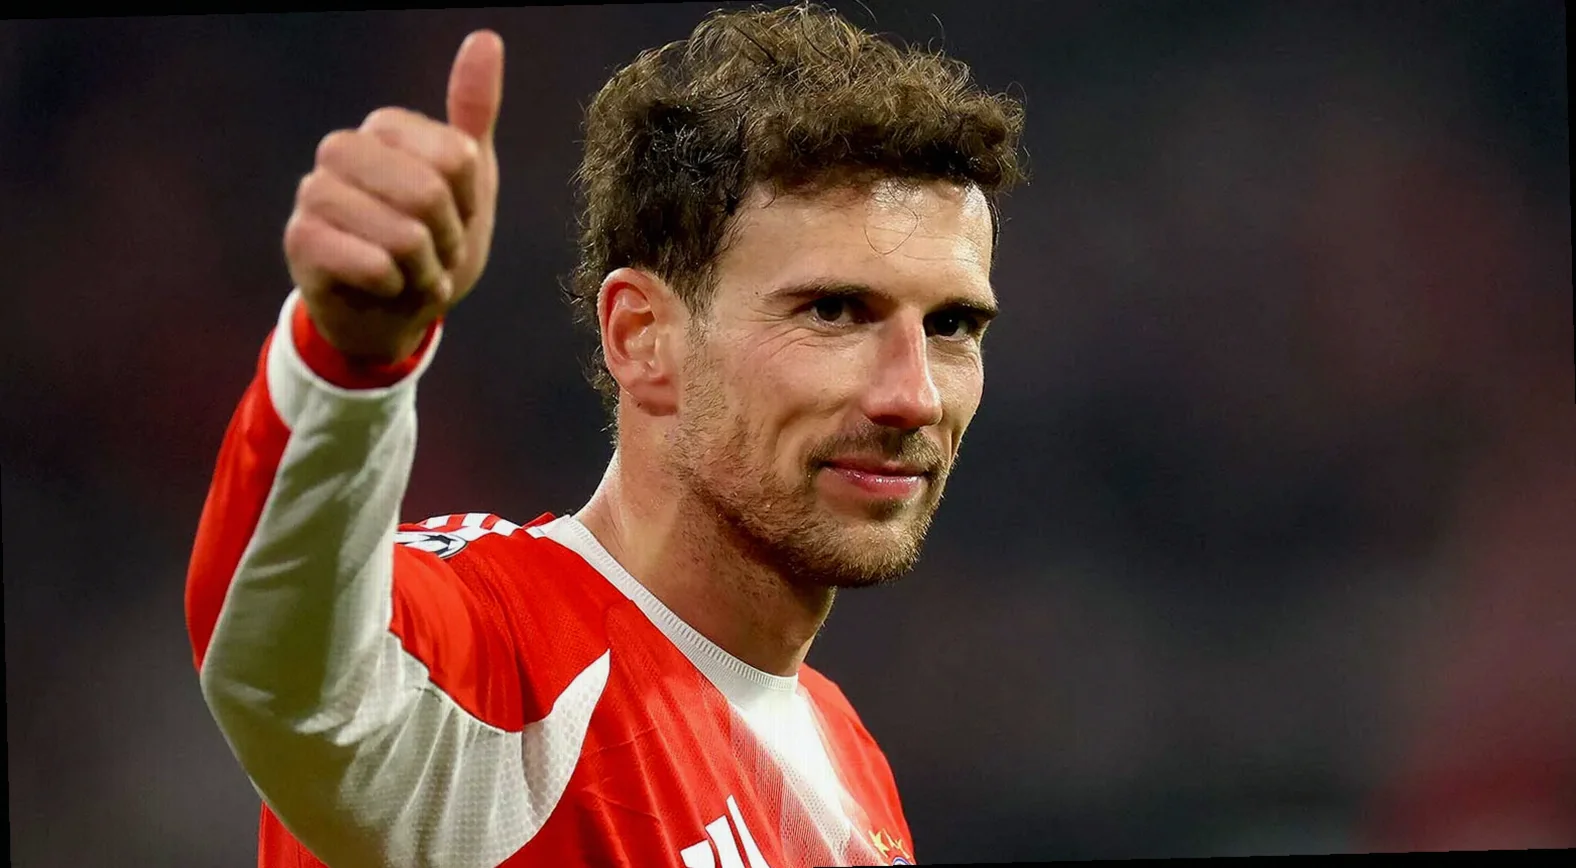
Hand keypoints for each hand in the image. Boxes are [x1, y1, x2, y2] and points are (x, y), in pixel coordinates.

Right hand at [284, 30, 504, 363]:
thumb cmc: (432, 243)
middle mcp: (341, 150)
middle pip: (429, 192)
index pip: (456, 157)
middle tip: (434, 253)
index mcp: (383, 128)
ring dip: (424, 270)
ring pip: (404, 234)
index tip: (454, 219)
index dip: (468, 204)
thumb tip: (485, 38)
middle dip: (448, 239)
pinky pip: (374, 264)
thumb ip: (474, 111)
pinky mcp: (301, 242)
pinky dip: (397, 288)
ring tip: (410, 273)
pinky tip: (387, 290)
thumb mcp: (468, 180)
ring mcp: (314, 194)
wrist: (393, 316)